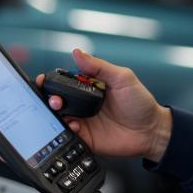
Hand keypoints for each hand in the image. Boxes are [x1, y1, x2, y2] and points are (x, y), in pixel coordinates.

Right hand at [0, 48, 171, 162]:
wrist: (152, 132)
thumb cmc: (140, 102)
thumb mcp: (122, 78)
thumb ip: (99, 67)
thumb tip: (77, 52)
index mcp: (86, 88)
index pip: (60, 83)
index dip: (47, 83)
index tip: (41, 81)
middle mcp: (79, 105)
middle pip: (52, 103)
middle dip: (41, 101)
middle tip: (46, 102)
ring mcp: (80, 123)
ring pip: (55, 121)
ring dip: (50, 117)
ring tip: (57, 113)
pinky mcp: (84, 140)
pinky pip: (66, 138)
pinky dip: (64, 133)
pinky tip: (72, 128)